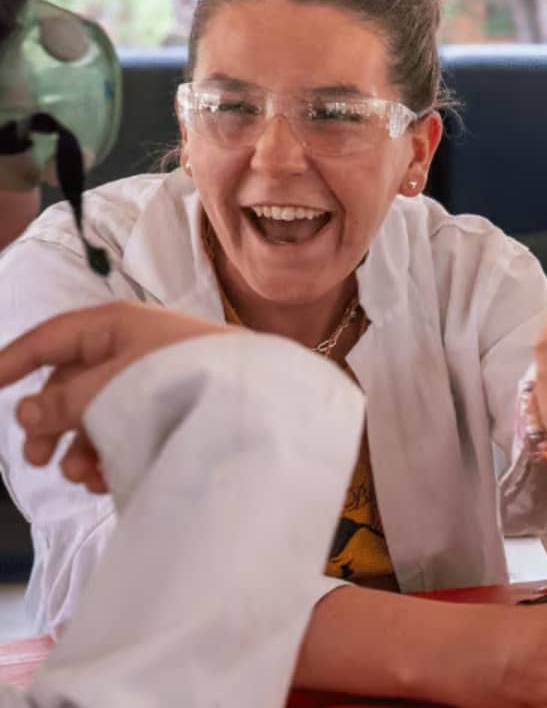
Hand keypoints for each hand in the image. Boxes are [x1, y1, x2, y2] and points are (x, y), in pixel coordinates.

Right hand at [0, 301, 235, 491]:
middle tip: (36, 457)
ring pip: (101, 414)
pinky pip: (130, 431)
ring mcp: (155, 381)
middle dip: (50, 422)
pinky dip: (111, 454)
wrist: (262, 397)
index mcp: (116, 328)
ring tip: (77, 474)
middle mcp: (133, 350)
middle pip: (72, 384)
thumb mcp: (115, 385)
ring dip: (80, 446)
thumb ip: (68, 401)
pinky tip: (105, 478)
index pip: (51, 339)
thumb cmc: (189, 376)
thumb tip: (27, 413)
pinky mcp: (176, 411)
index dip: (14, 360)